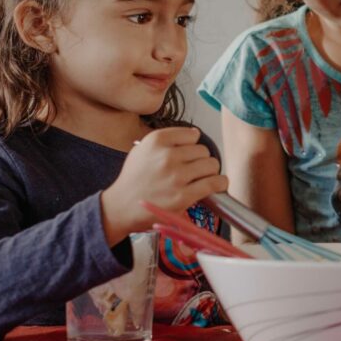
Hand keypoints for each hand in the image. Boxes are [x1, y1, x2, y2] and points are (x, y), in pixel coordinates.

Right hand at [101, 127, 228, 243]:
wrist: (121, 206)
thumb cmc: (134, 179)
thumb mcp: (143, 149)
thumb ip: (167, 139)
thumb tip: (195, 134)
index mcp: (156, 141)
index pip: (192, 135)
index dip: (192, 146)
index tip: (187, 155)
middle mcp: (167, 156)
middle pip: (203, 150)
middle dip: (201, 160)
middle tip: (192, 171)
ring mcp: (176, 176)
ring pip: (211, 164)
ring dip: (210, 172)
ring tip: (201, 179)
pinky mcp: (183, 196)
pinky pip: (215, 183)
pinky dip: (219, 183)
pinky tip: (215, 185)